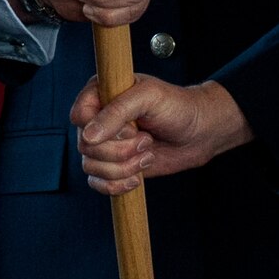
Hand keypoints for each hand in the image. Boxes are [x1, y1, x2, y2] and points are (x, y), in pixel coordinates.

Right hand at [70, 75, 251, 191]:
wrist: (199, 133)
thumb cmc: (177, 107)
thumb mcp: (149, 97)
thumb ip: (117, 111)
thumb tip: (88, 135)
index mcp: (101, 94)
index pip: (79, 116)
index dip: (101, 127)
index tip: (131, 127)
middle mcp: (98, 119)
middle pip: (86, 146)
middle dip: (120, 149)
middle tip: (146, 139)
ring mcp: (105, 145)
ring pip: (91, 167)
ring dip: (124, 166)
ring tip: (147, 152)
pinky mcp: (113, 166)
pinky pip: (98, 183)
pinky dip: (118, 184)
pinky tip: (138, 176)